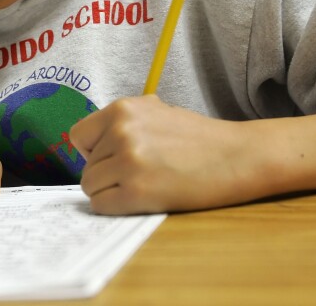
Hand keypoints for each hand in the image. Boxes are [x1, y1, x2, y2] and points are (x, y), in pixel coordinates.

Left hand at [70, 95, 257, 214]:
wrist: (237, 156)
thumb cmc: (198, 138)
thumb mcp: (155, 111)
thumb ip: (123, 122)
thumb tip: (90, 142)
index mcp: (123, 109)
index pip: (79, 136)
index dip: (93, 150)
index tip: (113, 157)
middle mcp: (121, 132)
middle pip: (86, 166)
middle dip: (107, 173)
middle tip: (141, 172)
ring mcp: (128, 162)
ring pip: (91, 187)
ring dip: (111, 191)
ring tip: (144, 184)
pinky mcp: (137, 192)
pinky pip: (101, 206)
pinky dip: (115, 207)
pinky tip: (142, 199)